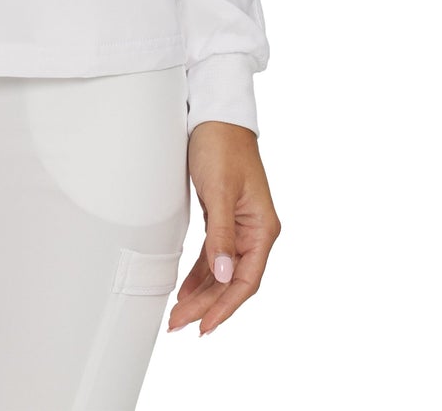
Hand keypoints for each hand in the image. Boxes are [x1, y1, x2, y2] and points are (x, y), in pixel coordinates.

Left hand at [168, 120, 279, 335]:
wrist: (215, 115)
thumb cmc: (222, 147)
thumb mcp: (219, 191)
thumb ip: (222, 235)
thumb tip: (223, 275)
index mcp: (262, 229)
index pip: (246, 280)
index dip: (225, 306)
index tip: (203, 326)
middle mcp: (255, 232)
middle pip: (232, 280)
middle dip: (207, 305)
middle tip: (178, 324)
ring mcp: (240, 226)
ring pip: (221, 270)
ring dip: (202, 293)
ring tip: (178, 314)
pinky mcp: (224, 218)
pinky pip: (214, 255)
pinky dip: (200, 273)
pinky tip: (186, 288)